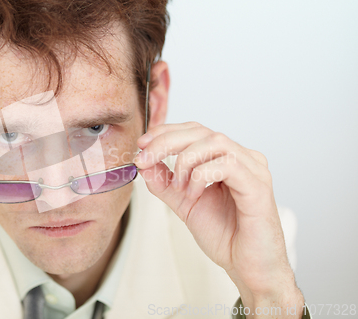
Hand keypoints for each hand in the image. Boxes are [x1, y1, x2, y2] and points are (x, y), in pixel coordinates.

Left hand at [134, 122, 304, 317]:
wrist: (248, 268)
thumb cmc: (225, 236)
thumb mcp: (184, 203)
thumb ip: (165, 182)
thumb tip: (144, 162)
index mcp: (226, 158)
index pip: (195, 131)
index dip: (166, 133)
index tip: (142, 144)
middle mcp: (243, 158)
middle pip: (202, 131)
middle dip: (166, 142)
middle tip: (145, 158)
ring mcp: (253, 169)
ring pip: (214, 142)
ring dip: (185, 160)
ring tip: (177, 186)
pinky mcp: (258, 185)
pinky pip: (227, 165)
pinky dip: (201, 176)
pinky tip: (193, 195)